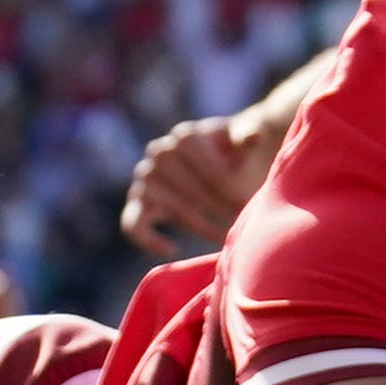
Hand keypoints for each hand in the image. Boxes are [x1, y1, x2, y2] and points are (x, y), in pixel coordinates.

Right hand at [119, 111, 277, 257]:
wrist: (219, 160)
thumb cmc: (234, 153)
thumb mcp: (244, 141)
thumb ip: (248, 137)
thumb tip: (252, 137)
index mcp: (185, 136)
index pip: (207, 168)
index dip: (229, 190)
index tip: (246, 204)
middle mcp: (159, 152)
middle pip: (189, 188)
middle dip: (217, 208)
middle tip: (239, 222)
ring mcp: (145, 177)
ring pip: (167, 206)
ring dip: (196, 223)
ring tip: (221, 236)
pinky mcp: (138, 202)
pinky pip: (133, 224)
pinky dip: (148, 239)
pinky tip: (171, 248)